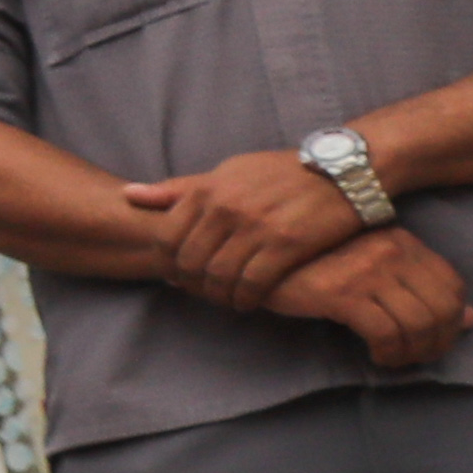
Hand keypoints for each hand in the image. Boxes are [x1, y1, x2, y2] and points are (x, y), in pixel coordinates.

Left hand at [125, 151, 370, 308]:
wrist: (343, 170)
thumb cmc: (281, 173)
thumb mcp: (228, 172)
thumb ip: (179, 189)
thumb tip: (129, 195)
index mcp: (208, 190)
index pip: (166, 238)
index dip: (167, 265)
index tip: (177, 276)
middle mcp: (226, 208)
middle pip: (189, 263)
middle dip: (192, 285)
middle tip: (203, 293)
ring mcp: (255, 226)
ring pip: (218, 277)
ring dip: (218, 297)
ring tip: (226, 300)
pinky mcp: (286, 244)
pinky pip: (252, 284)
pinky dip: (245, 300)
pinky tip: (248, 302)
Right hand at [267, 227, 472, 370]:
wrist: (256, 255)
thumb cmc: (315, 262)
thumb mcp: (374, 266)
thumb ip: (420, 286)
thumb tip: (471, 318)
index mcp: (402, 241)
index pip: (453, 286)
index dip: (452, 322)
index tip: (432, 341)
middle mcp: (391, 251)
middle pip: (442, 308)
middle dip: (436, 344)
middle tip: (415, 359)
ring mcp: (367, 270)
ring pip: (418, 323)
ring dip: (412, 353)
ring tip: (394, 360)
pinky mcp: (341, 292)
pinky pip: (385, 332)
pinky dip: (389, 352)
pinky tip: (376, 356)